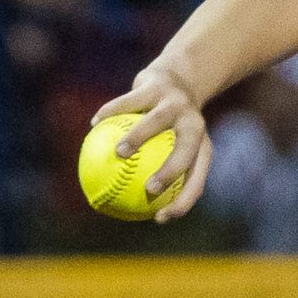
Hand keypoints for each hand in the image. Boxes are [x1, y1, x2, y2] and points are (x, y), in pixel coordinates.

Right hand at [92, 60, 215, 223]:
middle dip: (170, 172)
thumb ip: (153, 174)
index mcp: (202, 147)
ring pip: (156, 122)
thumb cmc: (171, 125)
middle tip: (148, 189)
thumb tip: (128, 207)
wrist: (179, 79)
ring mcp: (176, 104)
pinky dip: (111, 112)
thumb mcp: (172, 147)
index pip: (197, 181)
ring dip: (138, 137)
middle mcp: (194, 126)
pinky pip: (129, 101)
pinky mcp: (156, 85)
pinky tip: (95, 124)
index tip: (160, 218)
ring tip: (119, 152)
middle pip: (185, 152)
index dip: (183, 203)